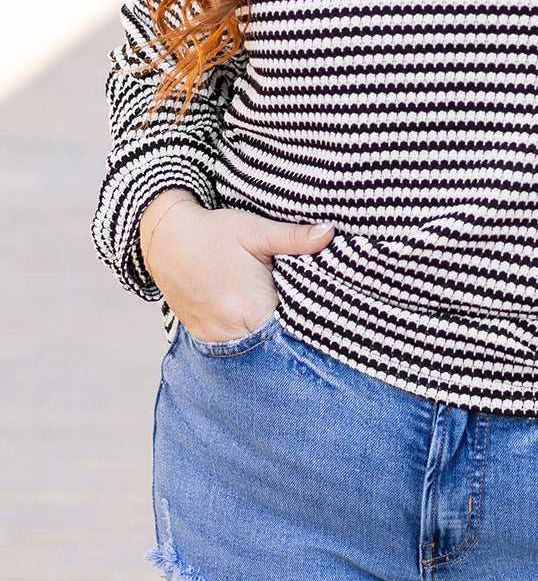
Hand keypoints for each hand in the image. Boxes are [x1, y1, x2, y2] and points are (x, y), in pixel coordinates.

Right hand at [139, 191, 334, 342]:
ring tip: (283, 319)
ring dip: (268, 338)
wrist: (164, 237)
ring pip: (252, 350)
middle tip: (307, 318)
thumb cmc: (213, 232)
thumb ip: (294, 238)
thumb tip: (329, 234)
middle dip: (290, 333)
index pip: (292, 333)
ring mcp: (214, 337)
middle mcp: (231, 331)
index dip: (309, 326)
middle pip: (273, 345)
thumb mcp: (256, 230)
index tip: (323, 317)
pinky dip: (247, 338)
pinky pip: (233, 346)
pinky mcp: (203, 336)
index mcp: (251, 308)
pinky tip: (258, 323)